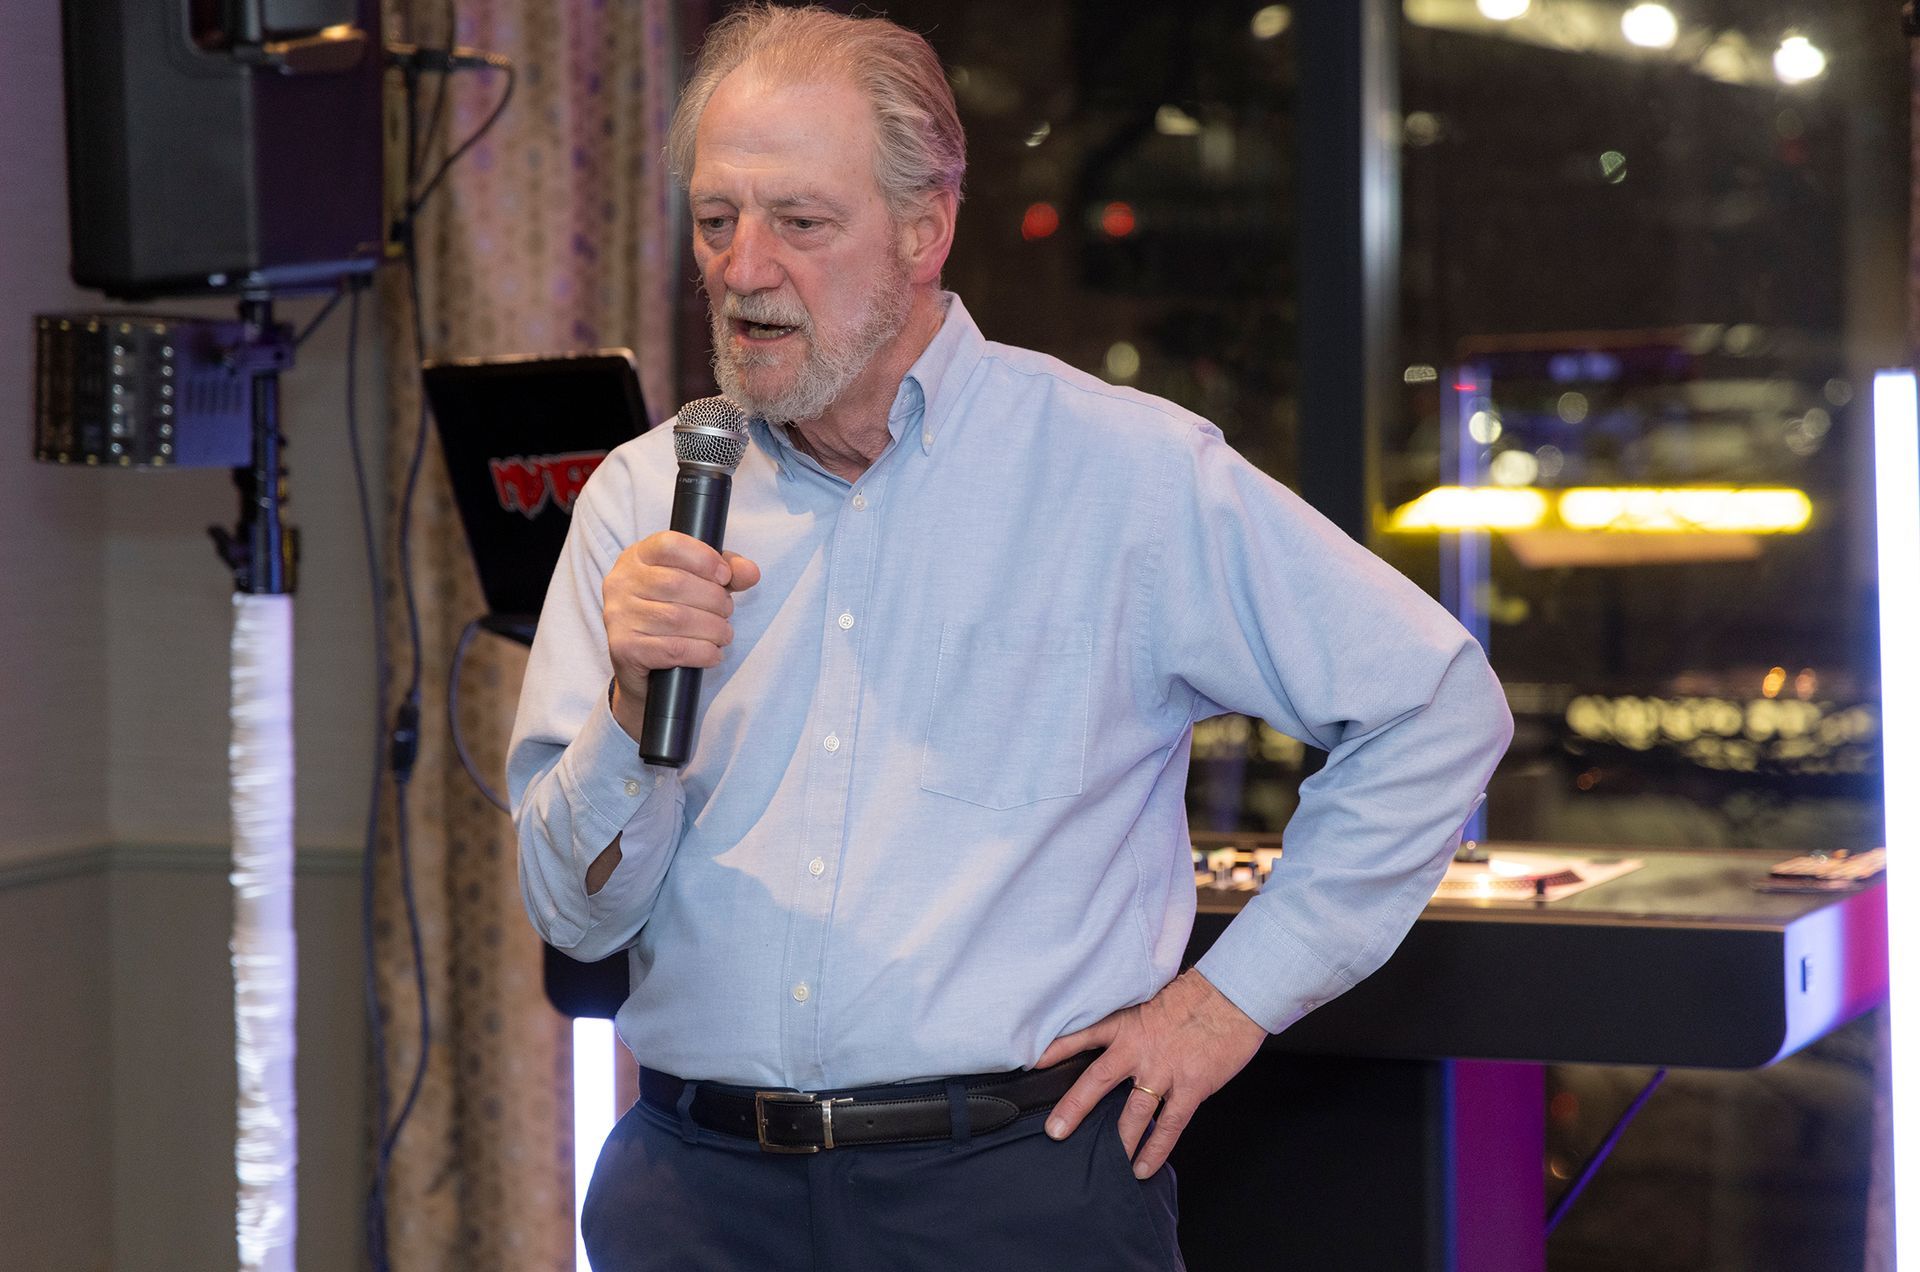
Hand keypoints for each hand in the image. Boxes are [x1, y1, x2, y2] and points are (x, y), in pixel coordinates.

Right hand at [604, 531, 760, 735]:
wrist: (640, 666)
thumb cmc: (671, 615)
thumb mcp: (699, 584)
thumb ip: (726, 572)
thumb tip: (750, 572)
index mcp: (637, 557)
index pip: (670, 545)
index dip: (704, 558)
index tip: (725, 577)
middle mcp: (621, 582)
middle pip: (677, 583)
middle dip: (714, 600)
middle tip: (726, 612)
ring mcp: (618, 615)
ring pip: (677, 618)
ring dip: (713, 629)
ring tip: (723, 634)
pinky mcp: (623, 648)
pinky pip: (674, 649)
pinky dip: (702, 652)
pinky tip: (712, 653)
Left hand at [1037, 969, 1265, 1178]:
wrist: (1232, 997)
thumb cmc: (1194, 997)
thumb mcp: (1150, 1002)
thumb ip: (1130, 1026)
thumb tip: (1114, 1044)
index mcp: (1127, 1024)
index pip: (1083, 1035)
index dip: (1057, 1049)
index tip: (1033, 1064)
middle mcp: (1139, 1049)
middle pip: (1097, 1081)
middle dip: (1074, 1108)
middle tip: (1055, 1132)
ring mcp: (1164, 1070)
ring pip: (1132, 1112)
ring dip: (1118, 1140)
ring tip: (1105, 1162)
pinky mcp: (1190, 1088)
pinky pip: (1168, 1126)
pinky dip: (1155, 1149)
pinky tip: (1143, 1167)